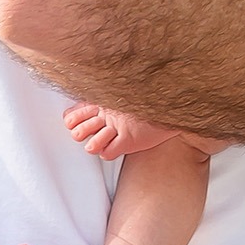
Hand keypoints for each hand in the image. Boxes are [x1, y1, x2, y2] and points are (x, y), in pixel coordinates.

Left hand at [63, 101, 179, 159]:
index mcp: (103, 101)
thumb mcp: (120, 92)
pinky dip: (107, 152)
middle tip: (92, 131)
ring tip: (100, 140)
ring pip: (91, 145)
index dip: (73, 121)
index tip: (75, 122)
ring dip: (94, 145)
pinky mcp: (129, 139)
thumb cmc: (146, 98)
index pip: (73, 115)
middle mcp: (108, 114)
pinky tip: (114, 146)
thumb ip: (100, 98)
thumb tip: (76, 110)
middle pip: (79, 131)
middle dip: (81, 134)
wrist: (172, 100)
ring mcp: (118, 127)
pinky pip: (108, 153)